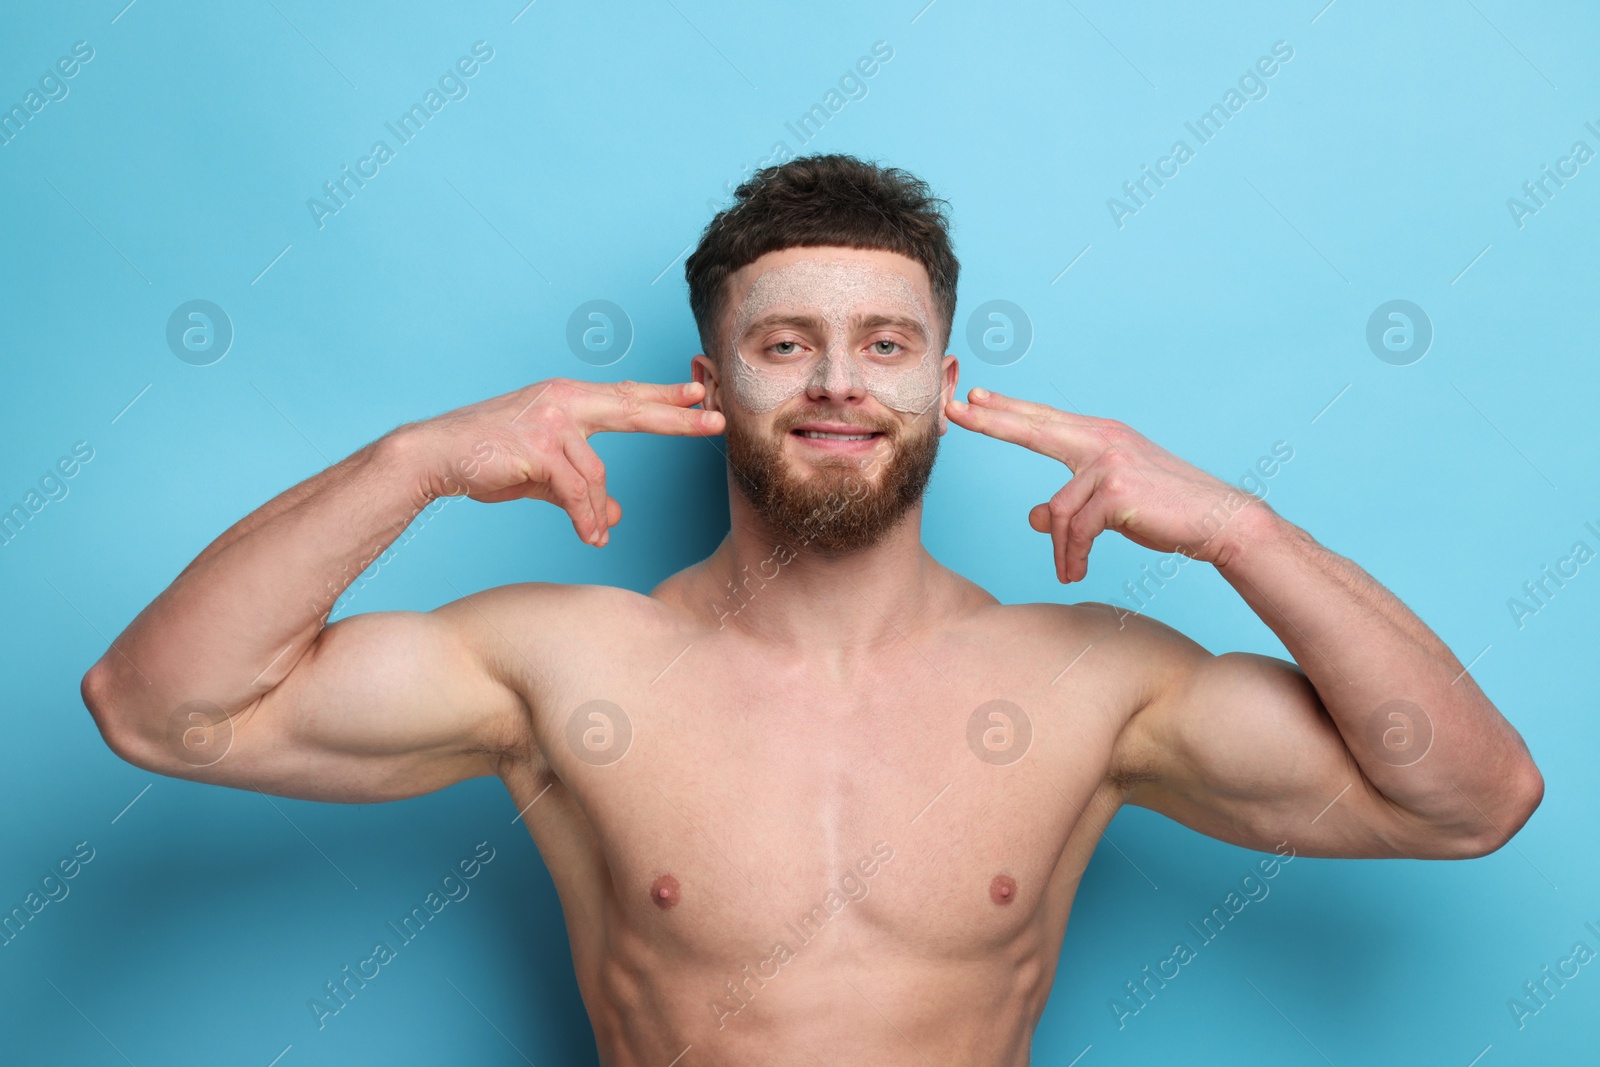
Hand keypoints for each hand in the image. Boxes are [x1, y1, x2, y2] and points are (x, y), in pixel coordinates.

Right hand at [399, 378, 723, 545]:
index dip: (664, 397)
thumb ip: (582, 490)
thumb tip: (615, 516)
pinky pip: (577, 490)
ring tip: (596, 536)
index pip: (626, 396)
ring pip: (598, 474)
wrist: (434, 456)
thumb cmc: (488, 460)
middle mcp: (565, 401)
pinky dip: (585, 516)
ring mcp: (552, 421)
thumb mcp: (544, 476)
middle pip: (633, 408)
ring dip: (597, 512)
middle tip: (717, 422)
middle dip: (677, 418)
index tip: (699, 395)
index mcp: (569, 399)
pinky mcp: (539, 447)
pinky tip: (590, 536)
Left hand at [945, 387, 1268, 582]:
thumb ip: (1072, 500)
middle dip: (992, 420)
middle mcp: (1102, 440)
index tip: (974, 398)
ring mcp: (1109, 462)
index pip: (1044, 420)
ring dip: (1061, 549)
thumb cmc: (1166, 512)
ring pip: (1056, 512)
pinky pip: (1074, 530)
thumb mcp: (1111, 504)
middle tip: (955, 409)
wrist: (1218, 521)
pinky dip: (1072, 556)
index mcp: (1101, 437)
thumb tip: (1032, 516)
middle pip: (1035, 429)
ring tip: (1069, 571)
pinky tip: (1076, 572)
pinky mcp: (1114, 491)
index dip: (1007, 410)